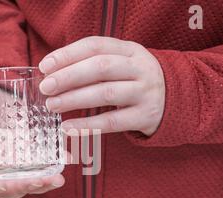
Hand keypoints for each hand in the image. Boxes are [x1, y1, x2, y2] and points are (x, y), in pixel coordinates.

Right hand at [0, 85, 64, 197]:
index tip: (1, 184)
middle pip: (8, 190)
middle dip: (25, 187)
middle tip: (42, 181)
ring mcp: (15, 166)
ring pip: (28, 184)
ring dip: (43, 184)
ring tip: (58, 179)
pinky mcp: (32, 158)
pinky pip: (43, 170)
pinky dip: (54, 168)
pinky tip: (66, 161)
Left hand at [38, 36, 164, 135]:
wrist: (176, 101)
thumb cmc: (135, 82)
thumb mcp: (122, 65)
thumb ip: (93, 65)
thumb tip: (52, 74)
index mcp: (130, 50)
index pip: (95, 45)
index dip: (68, 54)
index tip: (45, 66)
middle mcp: (140, 68)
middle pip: (100, 67)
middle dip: (68, 76)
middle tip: (46, 87)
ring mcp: (145, 92)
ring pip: (105, 93)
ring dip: (74, 99)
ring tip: (52, 106)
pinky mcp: (146, 116)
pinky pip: (113, 121)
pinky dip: (88, 125)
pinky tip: (68, 127)